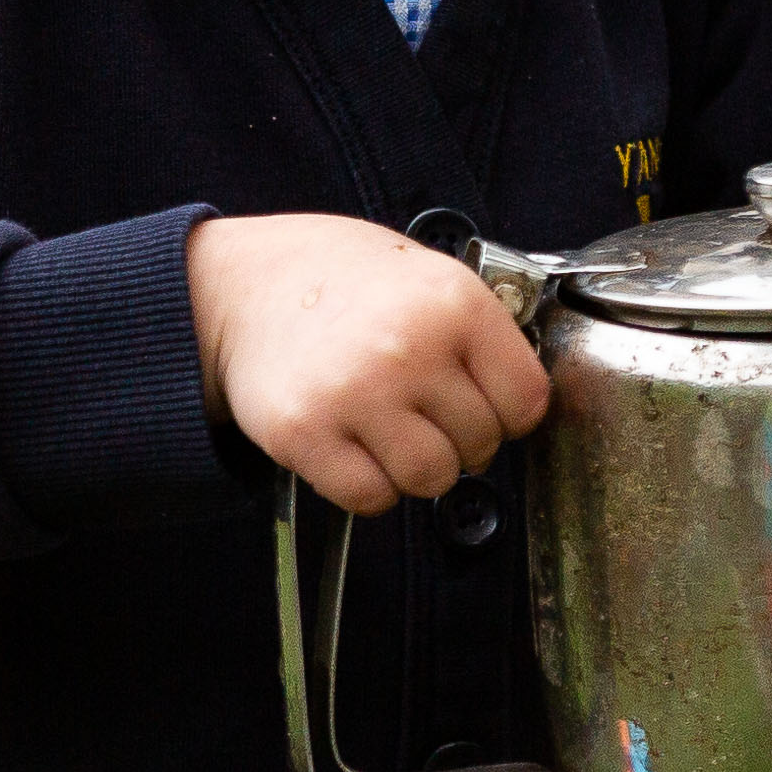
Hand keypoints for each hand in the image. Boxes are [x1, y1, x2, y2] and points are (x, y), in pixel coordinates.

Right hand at [193, 213, 550, 515]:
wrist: (244, 285)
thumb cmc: (342, 280)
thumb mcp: (427, 274)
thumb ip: (479, 332)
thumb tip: (523, 402)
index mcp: (454, 302)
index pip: (527, 401)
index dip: (508, 412)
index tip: (482, 403)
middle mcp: (411, 348)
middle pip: (479, 445)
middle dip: (457, 439)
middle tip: (420, 411)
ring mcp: (357, 393)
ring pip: (430, 480)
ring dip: (414, 468)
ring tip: (386, 429)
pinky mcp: (305, 433)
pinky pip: (370, 497)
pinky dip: (368, 486)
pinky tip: (353, 447)